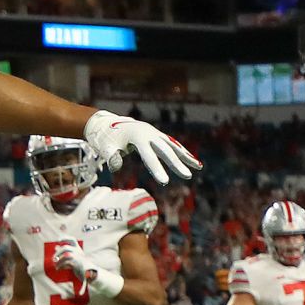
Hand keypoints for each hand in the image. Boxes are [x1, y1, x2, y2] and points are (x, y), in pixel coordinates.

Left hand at [49, 239, 91, 279]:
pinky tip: (58, 268)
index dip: (65, 238)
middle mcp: (78, 251)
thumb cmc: (80, 265)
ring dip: (58, 260)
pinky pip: (66, 263)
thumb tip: (55, 247)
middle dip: (58, 253)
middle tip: (53, 258)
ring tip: (55, 265)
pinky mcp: (76, 264)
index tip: (58, 240)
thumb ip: (67, 252)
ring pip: (65, 255)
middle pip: (65, 248)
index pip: (72, 240)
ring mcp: (78, 257)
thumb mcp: (75, 258)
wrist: (89, 273)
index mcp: (78, 249)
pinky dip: (61, 266)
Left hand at [84, 110, 201, 183]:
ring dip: (186, 156)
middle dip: (177, 164)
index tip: (164, 181)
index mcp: (138, 137)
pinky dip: (182, 152)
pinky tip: (192, 160)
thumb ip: (111, 156)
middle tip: (187, 176)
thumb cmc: (107, 138)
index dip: (156, 169)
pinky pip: (172, 145)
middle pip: (166, 150)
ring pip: (173, 146)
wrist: (109, 123)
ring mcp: (155, 134)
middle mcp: (150, 134)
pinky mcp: (157, 136)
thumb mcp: (106, 147)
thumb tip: (115, 167)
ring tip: (198, 167)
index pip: (149, 156)